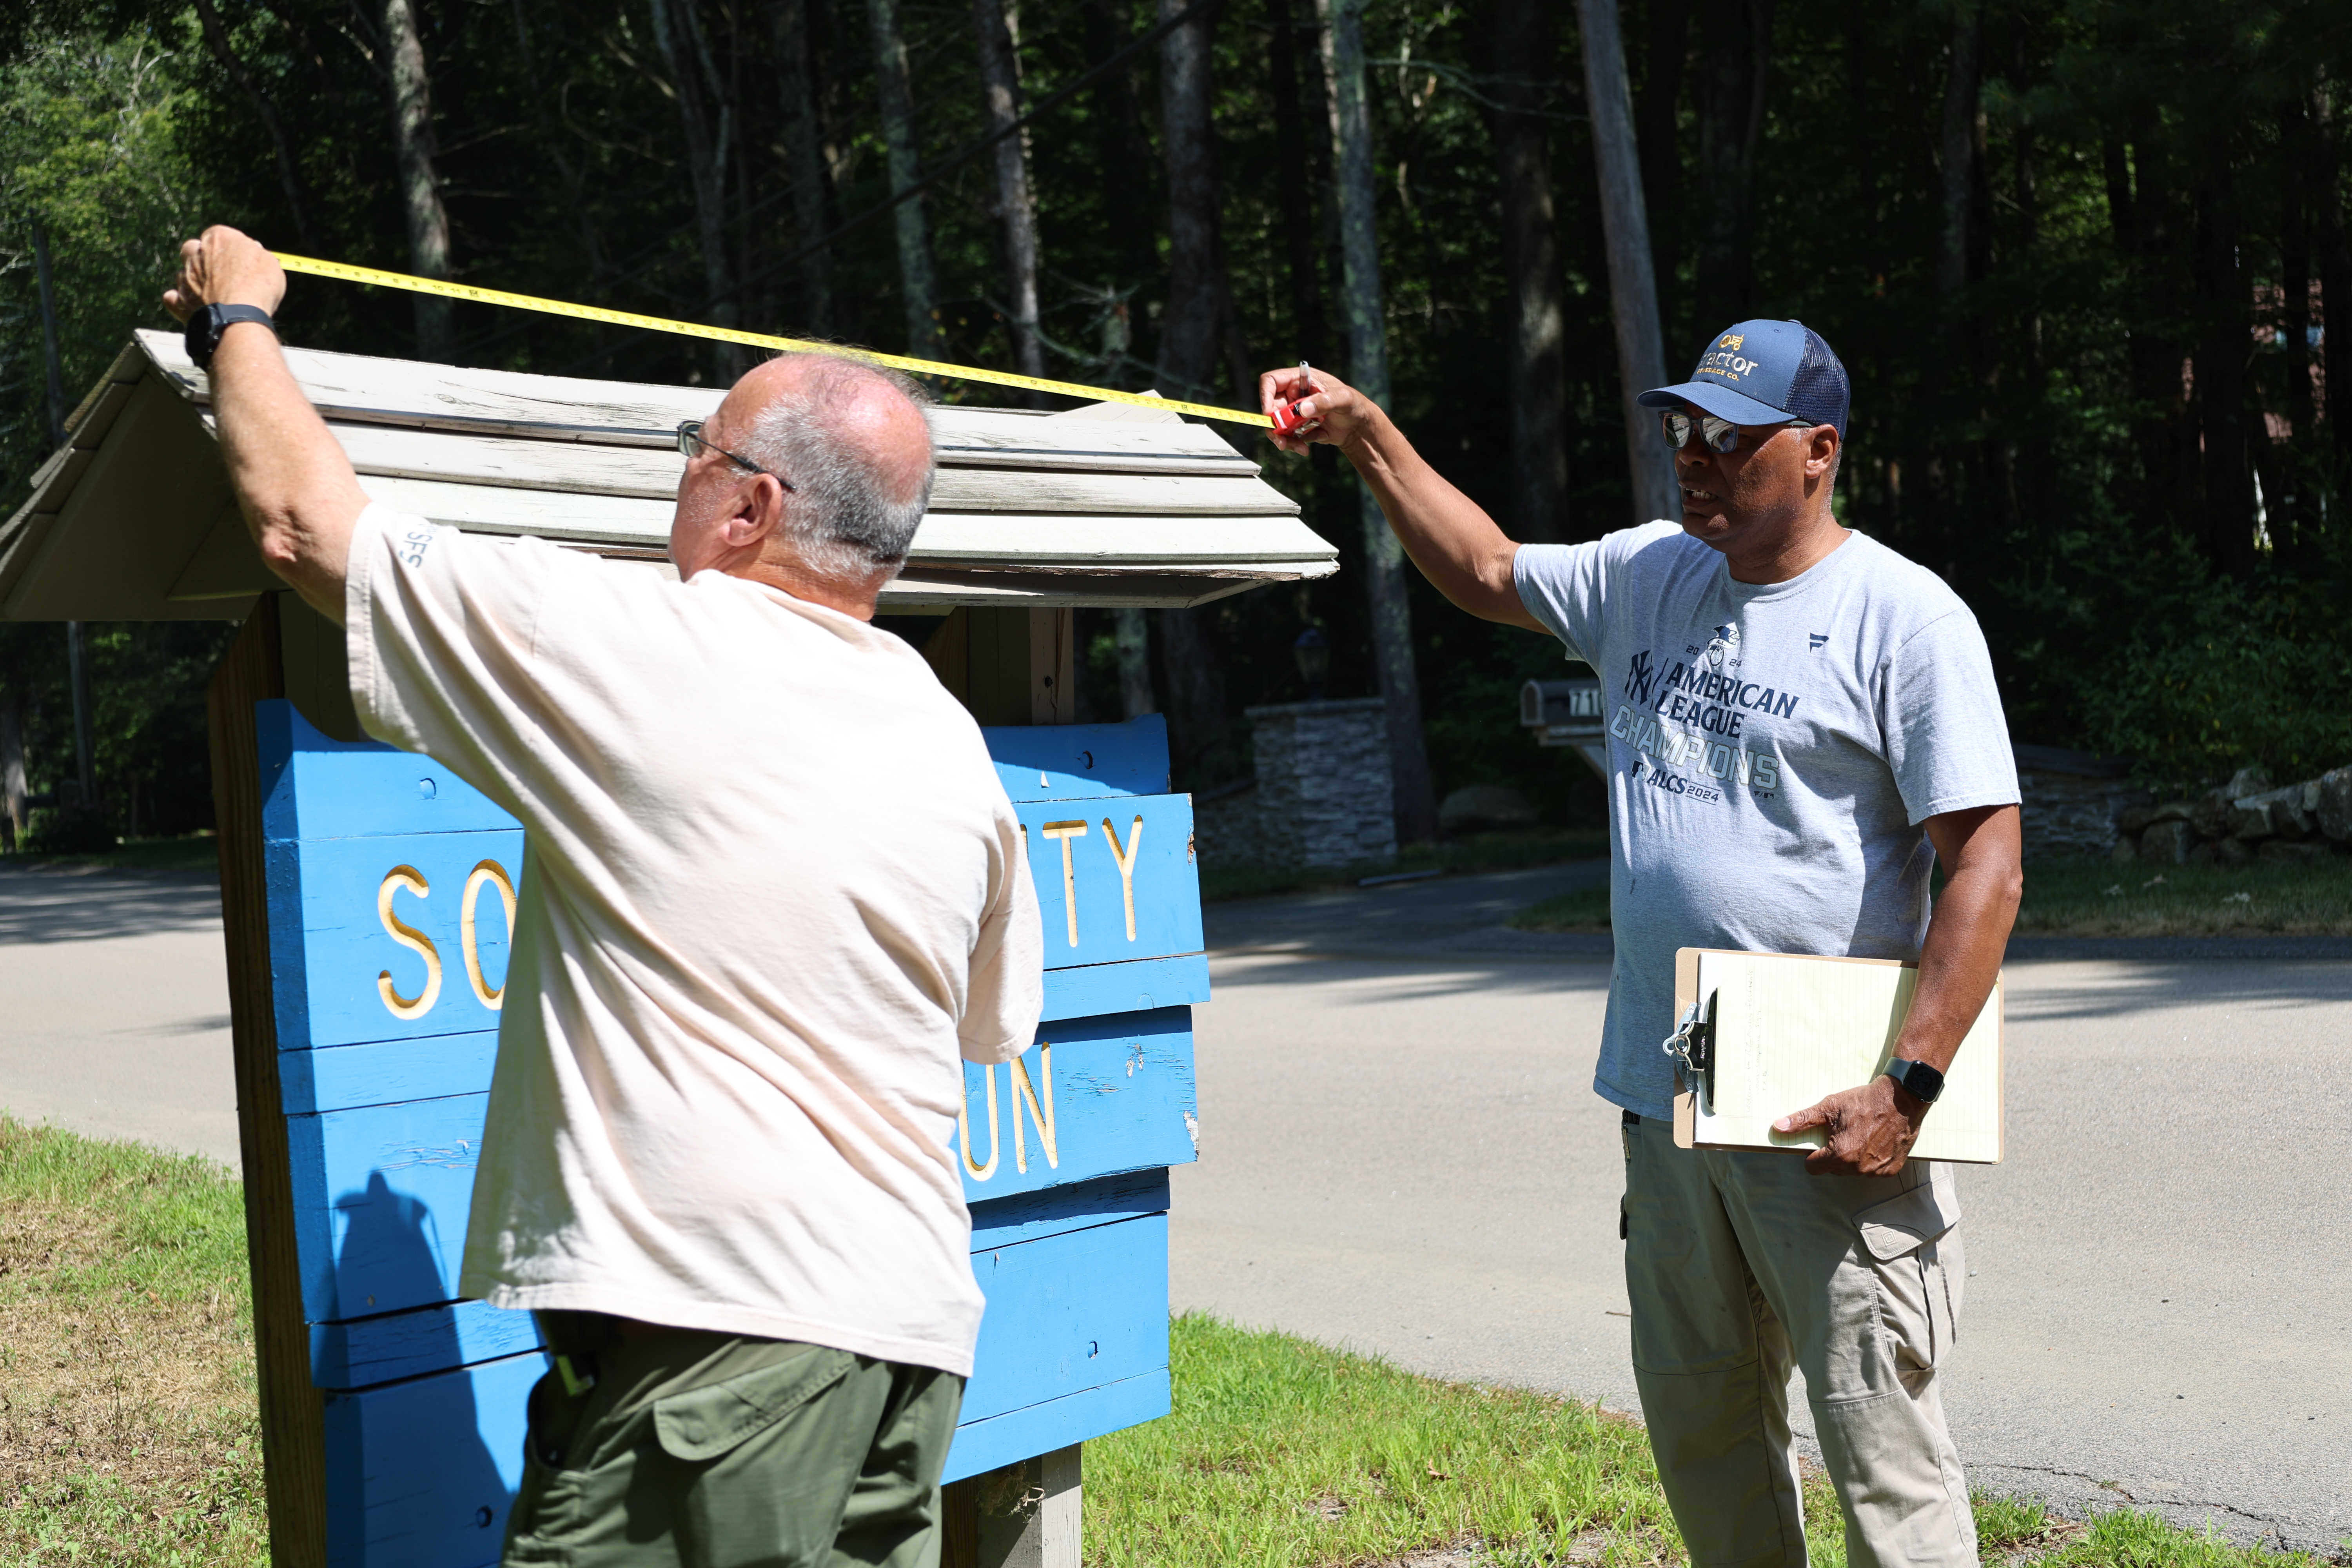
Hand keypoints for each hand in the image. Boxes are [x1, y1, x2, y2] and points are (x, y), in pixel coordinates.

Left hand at [162, 225, 284, 323]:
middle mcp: (196, 254)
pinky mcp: (180, 302)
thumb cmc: (258, 286)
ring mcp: (185, 278)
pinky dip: (180, 300)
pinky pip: (172, 298)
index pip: (219, 235)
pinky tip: (190, 305)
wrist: (240, 316)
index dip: (230, 247)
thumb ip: (256, 253)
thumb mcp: (269, 263)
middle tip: (220, 272)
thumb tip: (253, 251)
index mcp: (217, 239)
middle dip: (201, 257)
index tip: (241, 259)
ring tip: (212, 295)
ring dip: (193, 280)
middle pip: (192, 249)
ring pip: (183, 273)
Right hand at [1256, 363, 1382, 456]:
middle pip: (1270, 408)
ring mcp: (1294, 412)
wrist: (1359, 427)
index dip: (1265, 396)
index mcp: (1299, 379)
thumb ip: (1324, 402)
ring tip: (1301, 448)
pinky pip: (1288, 437)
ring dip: (1285, 440)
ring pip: (1277, 426)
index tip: (1269, 415)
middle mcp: (1293, 394)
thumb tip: (1301, 409)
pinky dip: (1297, 444)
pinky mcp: (1297, 427)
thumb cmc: (1354, 404)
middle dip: (1275, 427)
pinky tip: (1316, 441)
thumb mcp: (1343, 399)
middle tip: (1281, 442)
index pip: (1271, 382)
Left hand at [1774, 1074, 1924, 1176]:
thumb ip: (1803, 1120)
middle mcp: (1859, 1169)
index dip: (1813, 1155)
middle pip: (1833, 1169)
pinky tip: (1874, 1141)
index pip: (1813, 1167)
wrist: (1902, 1099)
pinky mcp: (1892, 1169)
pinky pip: (1872, 1170)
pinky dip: (1870, 1159)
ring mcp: (1877, 1171)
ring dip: (1852, 1158)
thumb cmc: (1864, 1101)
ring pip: (1852, 1171)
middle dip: (1834, 1155)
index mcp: (1841, 1156)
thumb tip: (1777, 1127)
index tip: (1821, 1141)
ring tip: (1860, 1135)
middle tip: (1843, 1133)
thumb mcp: (1829, 1107)